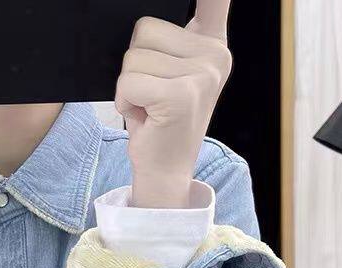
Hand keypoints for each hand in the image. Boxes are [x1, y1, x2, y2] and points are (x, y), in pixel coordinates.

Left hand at [116, 0, 232, 208]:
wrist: (164, 172)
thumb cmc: (161, 121)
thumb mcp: (173, 72)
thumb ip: (175, 37)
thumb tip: (149, 22)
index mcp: (212, 43)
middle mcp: (215, 55)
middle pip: (143, 28)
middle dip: (134, 65)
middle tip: (151, 95)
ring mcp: (203, 75)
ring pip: (132, 56)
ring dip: (128, 86)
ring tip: (148, 107)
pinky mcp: (181, 95)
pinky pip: (129, 80)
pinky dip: (126, 102)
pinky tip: (144, 117)